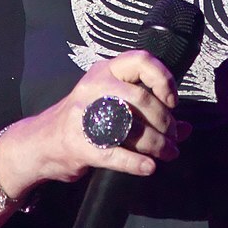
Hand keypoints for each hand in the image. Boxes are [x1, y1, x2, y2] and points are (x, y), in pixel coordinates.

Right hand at [0, 50, 190, 196]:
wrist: (40, 144)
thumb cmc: (83, 120)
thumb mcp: (113, 105)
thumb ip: (149, 112)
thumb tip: (187, 128)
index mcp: (104, 71)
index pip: (140, 60)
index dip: (163, 79)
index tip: (173, 100)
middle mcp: (93, 87)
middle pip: (140, 98)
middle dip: (164, 121)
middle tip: (172, 136)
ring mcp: (83, 116)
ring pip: (131, 127)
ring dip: (157, 144)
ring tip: (168, 153)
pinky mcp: (79, 145)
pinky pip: (115, 154)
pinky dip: (136, 163)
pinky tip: (149, 167)